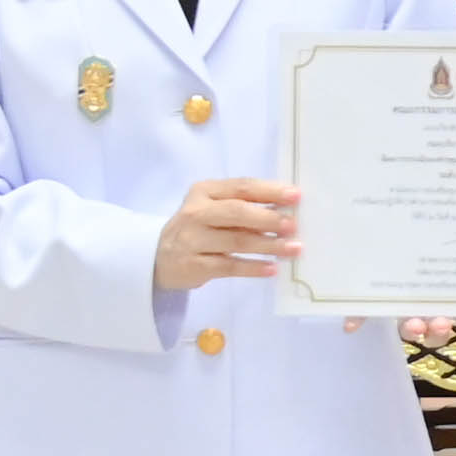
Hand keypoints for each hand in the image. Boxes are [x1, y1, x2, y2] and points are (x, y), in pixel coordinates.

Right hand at [152, 180, 298, 293]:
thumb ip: (243, 207)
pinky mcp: (194, 265)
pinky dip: (253, 267)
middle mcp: (196, 212)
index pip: (241, 187)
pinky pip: (229, 266)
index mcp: (204, 191)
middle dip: (268, 219)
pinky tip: (271, 268)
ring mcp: (192, 239)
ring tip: (292, 249)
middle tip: (293, 226)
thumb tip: (285, 210)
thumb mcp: (213, 209)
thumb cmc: (198, 229)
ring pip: (236, 241)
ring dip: (268, 245)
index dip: (270, 191)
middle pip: (237, 212)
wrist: (160, 259)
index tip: (296, 196)